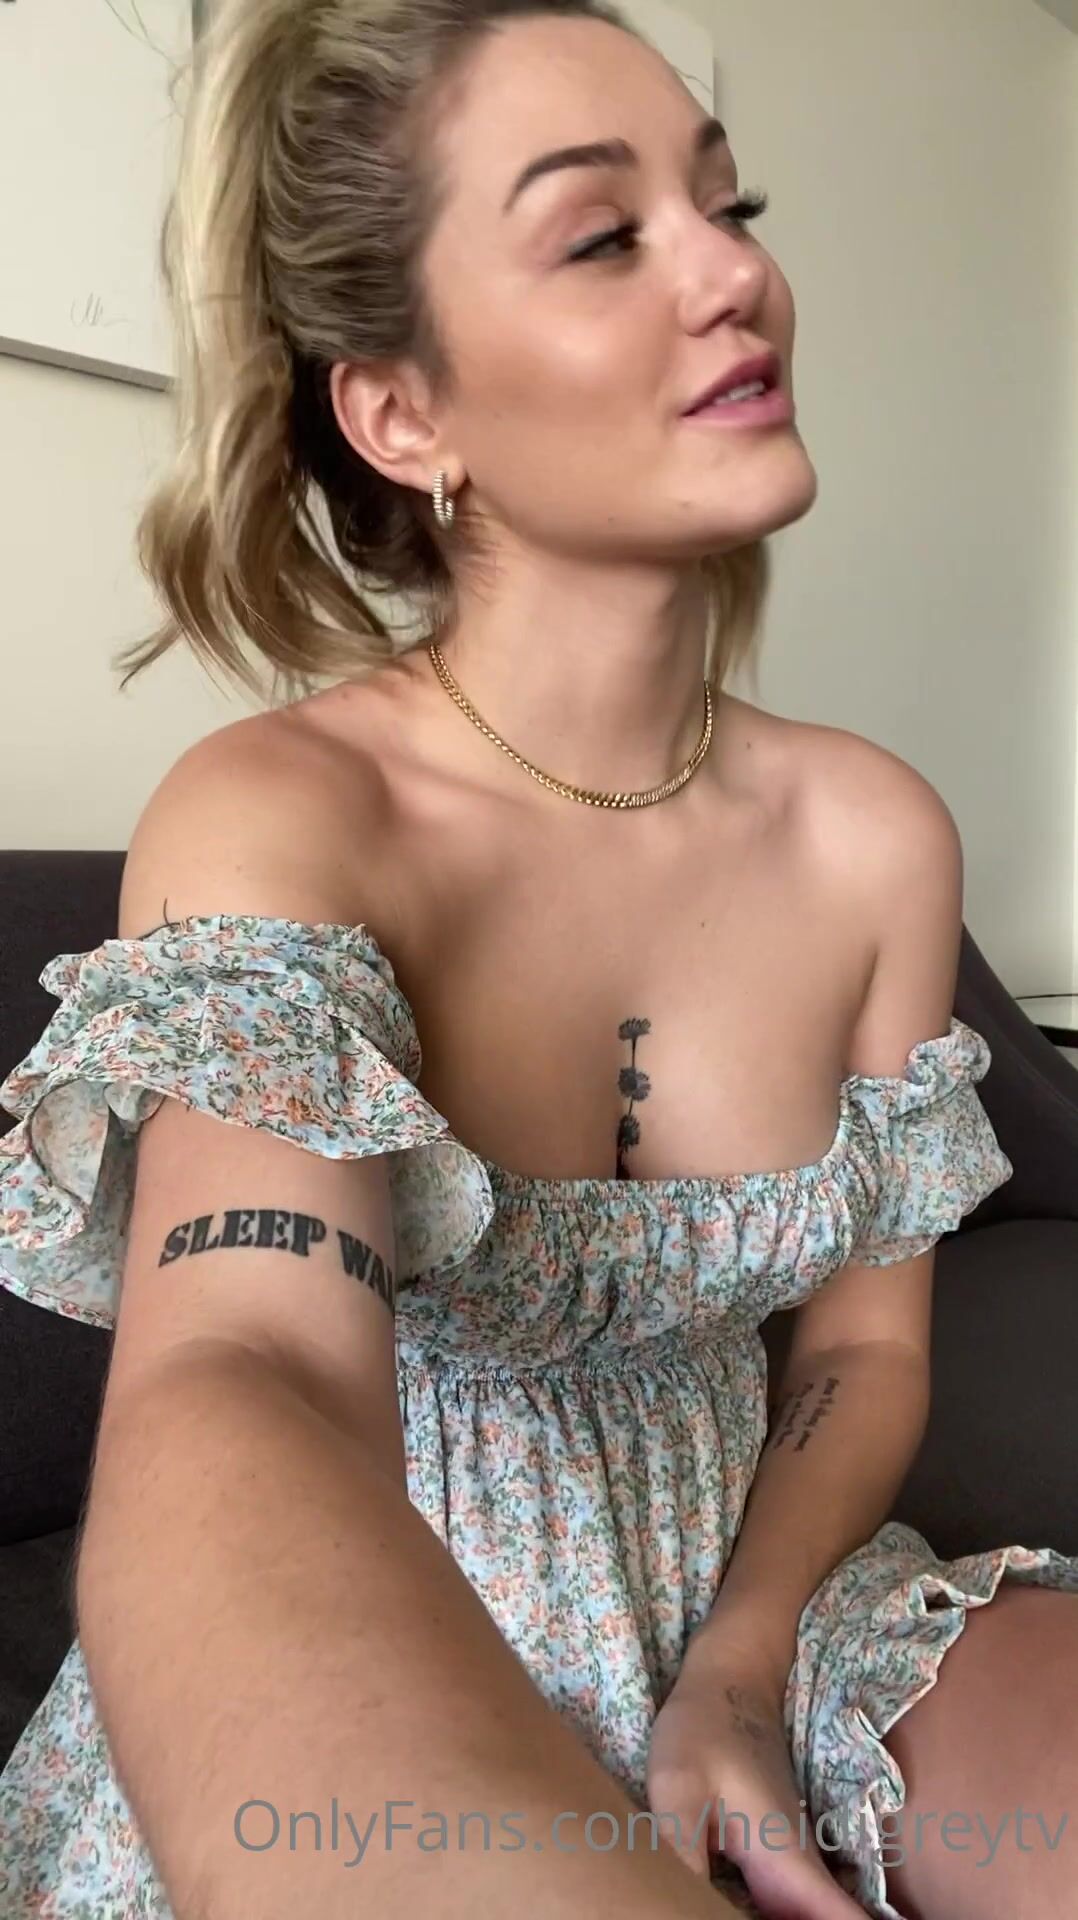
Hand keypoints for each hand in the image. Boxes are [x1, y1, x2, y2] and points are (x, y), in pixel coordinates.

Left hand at [646, 1664, 867, 1917]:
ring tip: (739, 1909)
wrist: (730, 1677)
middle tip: (750, 1913)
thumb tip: (682, 1906)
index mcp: (786, 1865)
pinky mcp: (773, 1862)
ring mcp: (789, 1867)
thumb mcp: (678, 1788)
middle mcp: (798, 1873)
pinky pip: (787, 1911)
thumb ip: (682, 1853)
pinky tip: (735, 1906)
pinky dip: (776, 1917)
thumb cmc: (703, 1728)